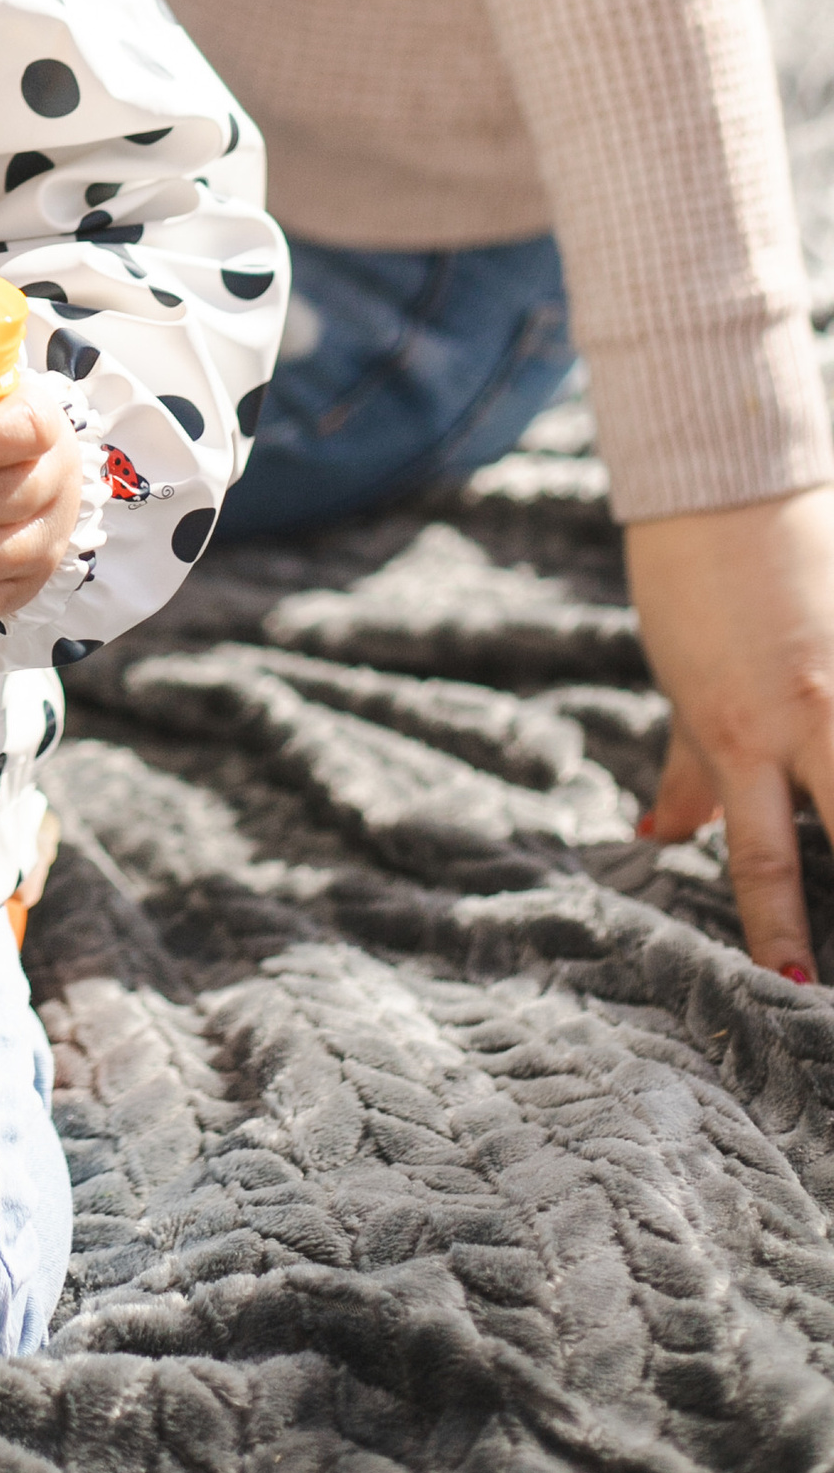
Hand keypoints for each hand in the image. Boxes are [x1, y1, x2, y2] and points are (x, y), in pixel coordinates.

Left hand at [628, 482, 833, 980]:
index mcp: (739, 733)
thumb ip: (688, 771)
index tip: (794, 991)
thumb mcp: (683, 686)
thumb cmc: (694, 589)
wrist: (729, 480)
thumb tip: (656, 834)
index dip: (779, 930)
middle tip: (824, 982)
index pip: (762, 857)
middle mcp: (809, 715)